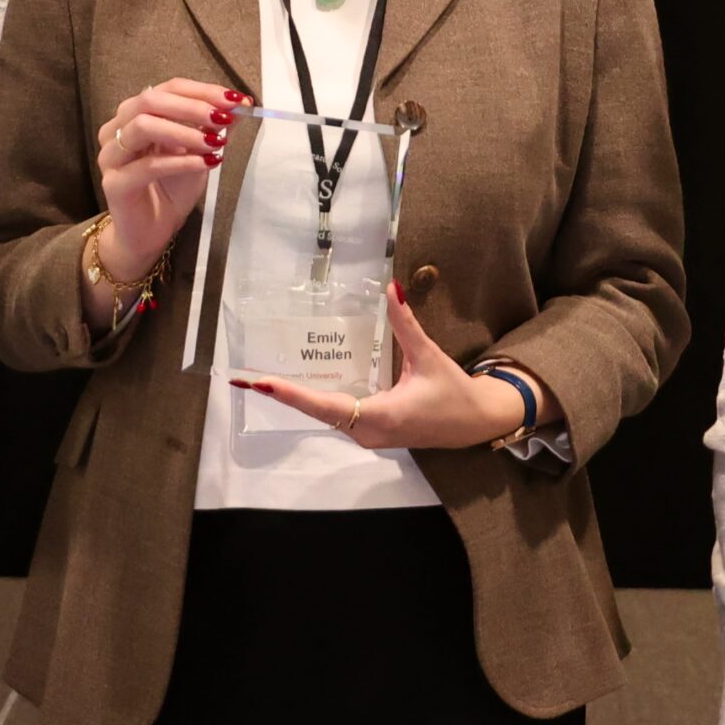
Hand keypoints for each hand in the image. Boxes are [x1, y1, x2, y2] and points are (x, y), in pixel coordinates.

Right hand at [94, 79, 242, 273]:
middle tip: (223, 118)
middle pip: (150, 100)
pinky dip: (181, 161)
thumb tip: (239, 104)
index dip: (202, 91)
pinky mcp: (114, 183)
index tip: (234, 100)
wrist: (151, 232)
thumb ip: (213, 127)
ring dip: (185, 131)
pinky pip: (148, 165)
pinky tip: (206, 163)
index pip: (167, 89)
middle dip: (192, 107)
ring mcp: (111, 155)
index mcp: (135, 114)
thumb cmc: (171, 189)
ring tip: (216, 143)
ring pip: (143, 126)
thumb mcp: (199, 151)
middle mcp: (116, 129)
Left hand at [233, 283, 537, 449]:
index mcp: (380, 416)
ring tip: (266, 379)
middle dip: (287, 393)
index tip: (262, 384)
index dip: (293, 395)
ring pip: (327, 415)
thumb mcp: (428, 356)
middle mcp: (368, 431)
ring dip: (300, 398)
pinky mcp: (373, 431)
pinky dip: (318, 400)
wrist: (475, 422)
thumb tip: (391, 289)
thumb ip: (406, 325)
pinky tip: (300, 384)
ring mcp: (369, 435)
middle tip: (250, 377)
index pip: (326, 405)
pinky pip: (338, 415)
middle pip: (319, 411)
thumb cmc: (453, 392)